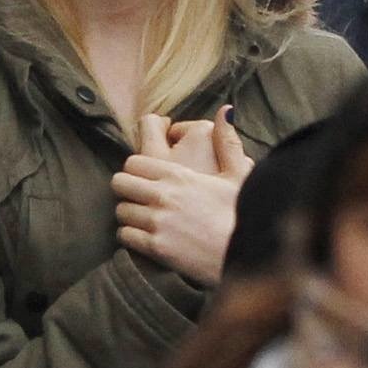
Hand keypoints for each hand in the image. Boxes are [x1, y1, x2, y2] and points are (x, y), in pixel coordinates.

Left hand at [113, 110, 250, 283]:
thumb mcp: (238, 175)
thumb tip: (226, 110)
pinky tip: (145, 237)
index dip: (136, 169)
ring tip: (143, 218)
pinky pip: (125, 236)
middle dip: (127, 189)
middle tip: (139, 196)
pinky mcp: (155, 247)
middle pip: (119, 183)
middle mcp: (163, 195)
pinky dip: (131, 236)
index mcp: (179, 174)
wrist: (248, 256)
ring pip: (120, 210)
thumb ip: (227, 141)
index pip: (133, 162)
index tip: (146, 177)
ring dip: (129, 214)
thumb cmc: (243, 215)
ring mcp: (157, 222)